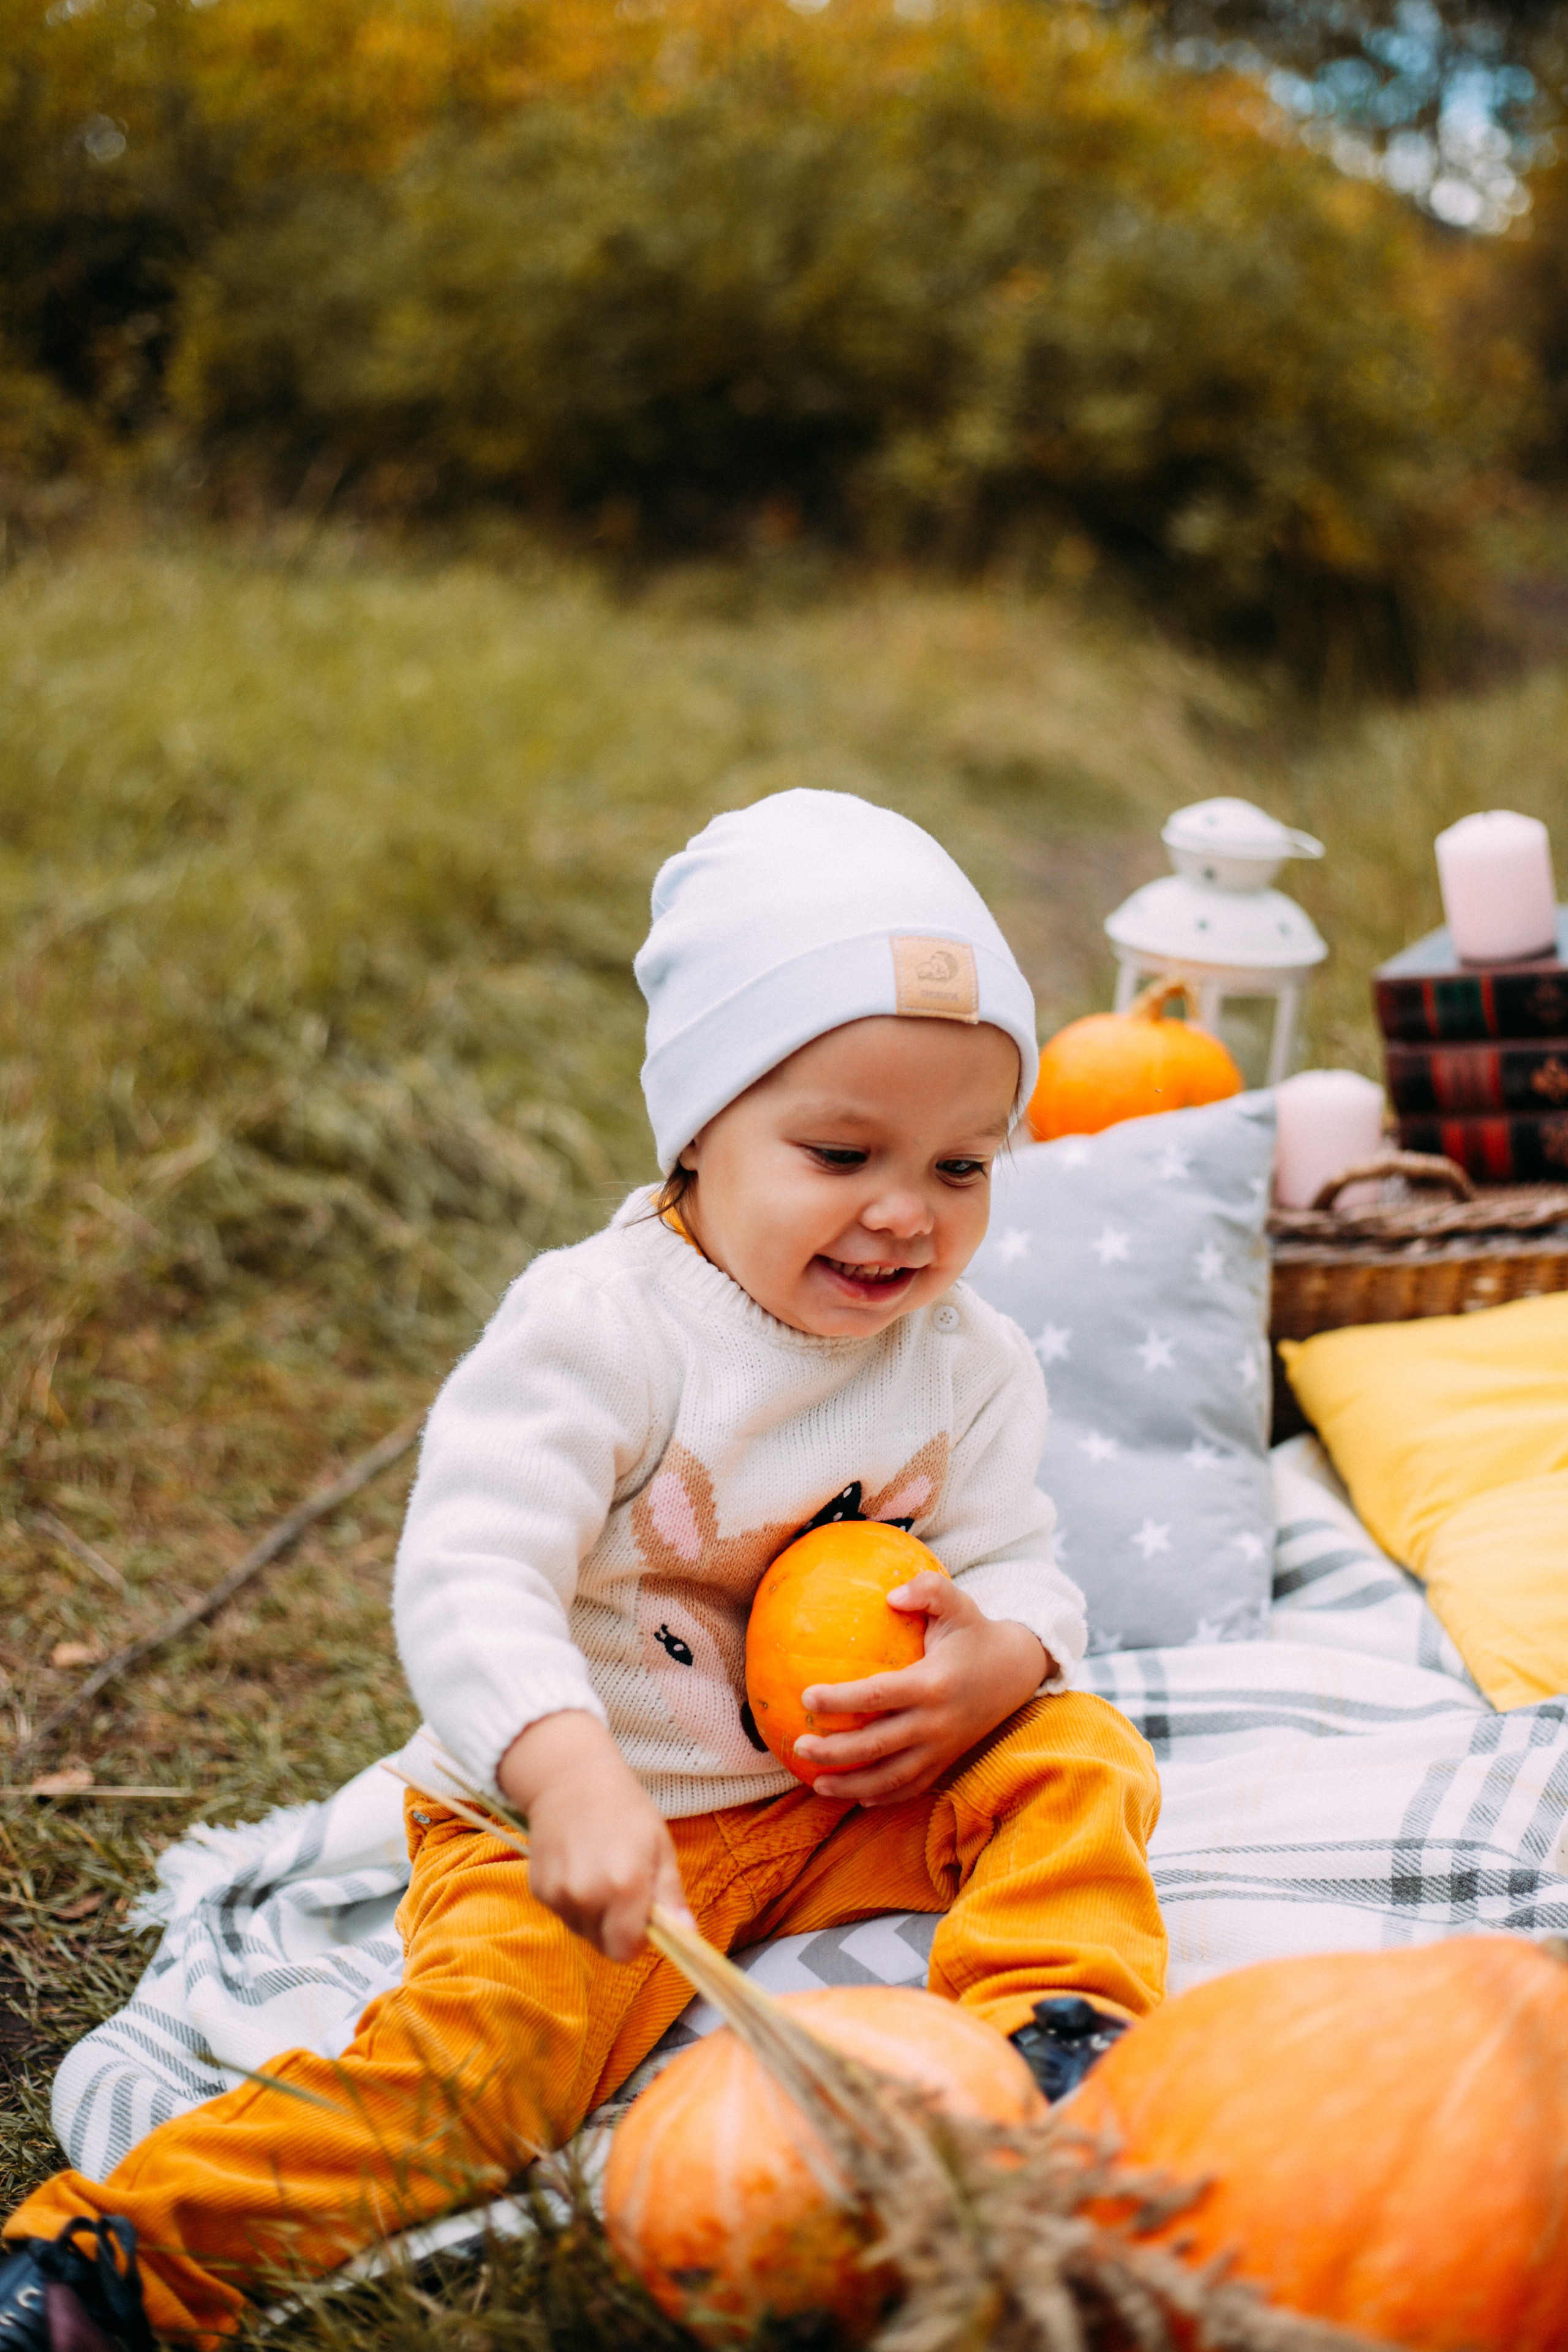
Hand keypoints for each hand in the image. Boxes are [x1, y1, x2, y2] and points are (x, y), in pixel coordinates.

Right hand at [497, 1710, 692, 1962]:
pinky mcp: (538, 1890)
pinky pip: (563, 1914)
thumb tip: (688, 1936)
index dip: (637, 1940)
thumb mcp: (660, 1847)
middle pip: (603, 1946)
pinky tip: (579, 1868)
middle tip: (623, 1892)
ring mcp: (558, 1894)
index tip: (642, 1918)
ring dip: (594, 1916)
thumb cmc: (626, 1810)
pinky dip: (573, 1902)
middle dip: (616, 1929)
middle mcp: (587, 1895)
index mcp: (624, 1886)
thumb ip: (670, 1895)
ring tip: (600, 1875)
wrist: (572, 1779)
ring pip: (582, 1931)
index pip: (626, 1951)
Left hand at [792, 1572, 1048, 1806]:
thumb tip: (891, 1596)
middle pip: (877, 1745)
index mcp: (932, 1685)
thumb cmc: (976, 1633)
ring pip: (891, 1777)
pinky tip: (856, 1796)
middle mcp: (936, 1723)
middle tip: (799, 1743)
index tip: (806, 1696)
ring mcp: (942, 1748)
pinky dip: (883, 1796)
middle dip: (835, 1751)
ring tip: (816, 1782)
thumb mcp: (959, 1604)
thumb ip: (929, 1590)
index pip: (878, 1697)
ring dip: (851, 1784)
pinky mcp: (946, 1761)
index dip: (841, 1699)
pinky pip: (912, 1787)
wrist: (1017, 1672)